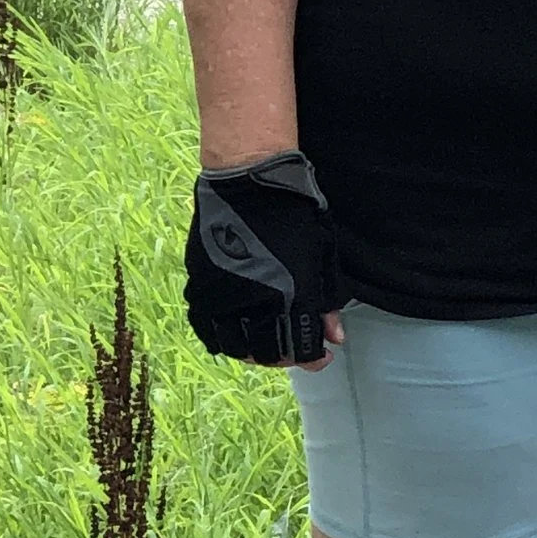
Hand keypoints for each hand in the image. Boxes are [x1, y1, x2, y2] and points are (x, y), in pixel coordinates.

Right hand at [185, 152, 343, 365]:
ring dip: (251, 351)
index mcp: (293, 297)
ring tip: (262, 342)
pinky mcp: (201, 285)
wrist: (248, 178)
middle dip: (284, 357)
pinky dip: (219, 336)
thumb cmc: (293, 211)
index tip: (320, 356)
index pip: (302, 350)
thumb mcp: (322, 255)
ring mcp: (225, 296)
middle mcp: (257, 303)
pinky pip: (205, 326)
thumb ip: (327, 301)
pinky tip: (232, 331)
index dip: (313, 359)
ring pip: (234, 346)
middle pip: (267, 354)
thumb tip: (335, 337)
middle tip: (292, 348)